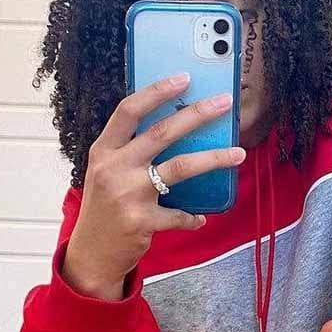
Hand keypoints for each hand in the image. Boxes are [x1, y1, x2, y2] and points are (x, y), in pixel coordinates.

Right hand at [64, 74, 246, 298]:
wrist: (91, 253)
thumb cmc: (105, 208)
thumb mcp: (106, 172)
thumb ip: (130, 151)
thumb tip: (176, 127)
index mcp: (103, 151)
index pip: (128, 111)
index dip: (156, 91)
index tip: (184, 78)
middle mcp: (113, 168)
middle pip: (161, 132)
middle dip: (196, 114)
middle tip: (223, 103)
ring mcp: (127, 195)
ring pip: (180, 168)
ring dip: (214, 159)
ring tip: (239, 154)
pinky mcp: (142, 222)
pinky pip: (180, 214)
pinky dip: (192, 217)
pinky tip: (199, 218)